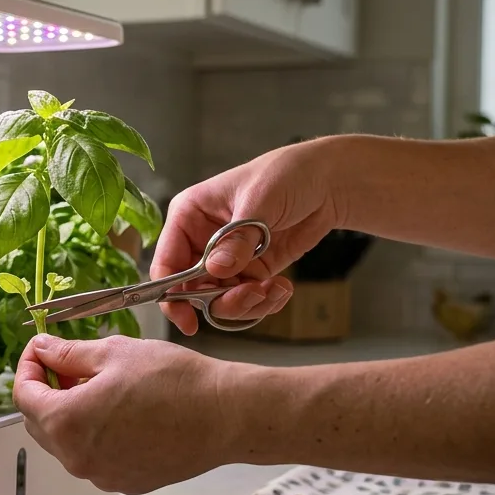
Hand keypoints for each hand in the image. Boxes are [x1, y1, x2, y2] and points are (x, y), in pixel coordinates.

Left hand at [12, 334, 249, 493]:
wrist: (225, 415)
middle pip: (39, 423)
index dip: (28, 368)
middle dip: (46, 392)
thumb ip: (67, 354)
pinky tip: (118, 412)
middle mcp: (76, 458)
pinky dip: (93, 435)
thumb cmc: (173, 380)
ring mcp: (100, 476)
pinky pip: (93, 457)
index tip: (40, 350)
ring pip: (66, 442)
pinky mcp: (124, 482)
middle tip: (67, 365)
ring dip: (69, 414)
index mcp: (66, 422)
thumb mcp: (113, 353)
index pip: (23, 396)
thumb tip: (41, 349)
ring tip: (97, 386)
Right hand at [153, 138, 343, 334]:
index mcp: (189, 217)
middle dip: (220, 300)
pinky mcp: (252, 270)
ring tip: (273, 290)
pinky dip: (265, 301)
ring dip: (247, 303)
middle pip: (193, 288)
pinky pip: (247, 298)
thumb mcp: (259, 201)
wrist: (327, 181)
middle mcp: (202, 241)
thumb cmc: (285, 175)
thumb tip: (215, 269)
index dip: (170, 294)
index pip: (166, 261)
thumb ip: (236, 239)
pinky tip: (282, 288)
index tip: (187, 320)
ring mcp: (227, 258)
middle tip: (251, 296)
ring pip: (220, 299)